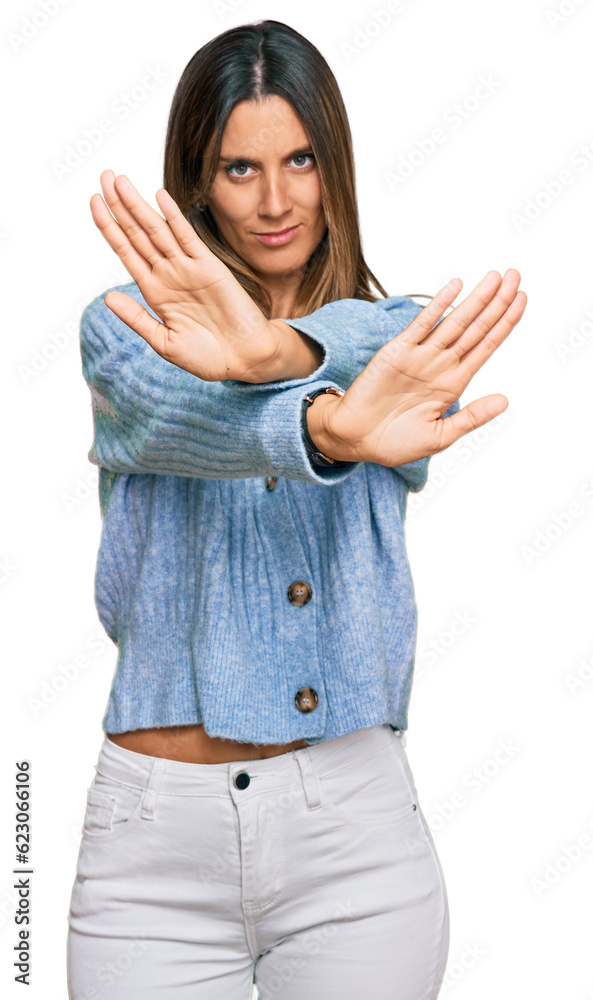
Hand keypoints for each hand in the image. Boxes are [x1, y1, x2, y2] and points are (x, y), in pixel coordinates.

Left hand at [89, 171, 283, 381]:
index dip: (109, 227)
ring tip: (120, 181)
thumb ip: (137, 318)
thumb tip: (108, 297)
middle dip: (119, 205)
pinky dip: (174, 218)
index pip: (126, 251)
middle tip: (104, 175)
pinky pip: (188, 238)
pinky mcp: (210, 267)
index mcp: (154, 291)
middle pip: (137, 233)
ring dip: (138, 205)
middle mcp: (168, 274)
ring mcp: (188, 268)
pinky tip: (160, 198)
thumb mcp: (164, 342)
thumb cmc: (206, 356)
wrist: (244, 360)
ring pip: (157, 230)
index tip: (93, 201)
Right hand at [312, 269, 527, 465]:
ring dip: (476, 299)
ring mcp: (420, 356)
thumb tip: (504, 401)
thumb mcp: (440, 436)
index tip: (522, 300)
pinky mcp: (397, 351)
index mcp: (453, 383)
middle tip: (515, 276)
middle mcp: (441, 364)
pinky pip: (422, 324)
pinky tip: (454, 287)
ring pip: (455, 322)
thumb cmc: (394, 442)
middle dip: (498, 302)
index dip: (505, 322)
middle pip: (476, 327)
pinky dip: (438, 305)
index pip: (486, 345)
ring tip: (496, 277)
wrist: (356, 440)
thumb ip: (472, 417)